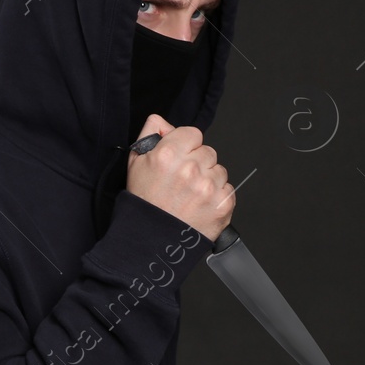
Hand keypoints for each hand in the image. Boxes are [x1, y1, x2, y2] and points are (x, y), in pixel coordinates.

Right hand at [126, 113, 234, 242]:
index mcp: (168, 154)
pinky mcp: (222, 204)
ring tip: (190, 197)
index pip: (193, 134)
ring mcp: (208, 187)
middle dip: (198, 164)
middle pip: (208, 152)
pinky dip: (217, 197)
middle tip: (183, 183)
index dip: (186, 146)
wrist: (150, 242)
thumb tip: (165, 122)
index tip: (180, 159)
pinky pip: (228, 189)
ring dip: (209, 181)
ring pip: (220, 170)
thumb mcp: (136, 163)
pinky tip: (200, 207)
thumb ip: (151, 133)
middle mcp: (190, 168)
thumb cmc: (143, 204)